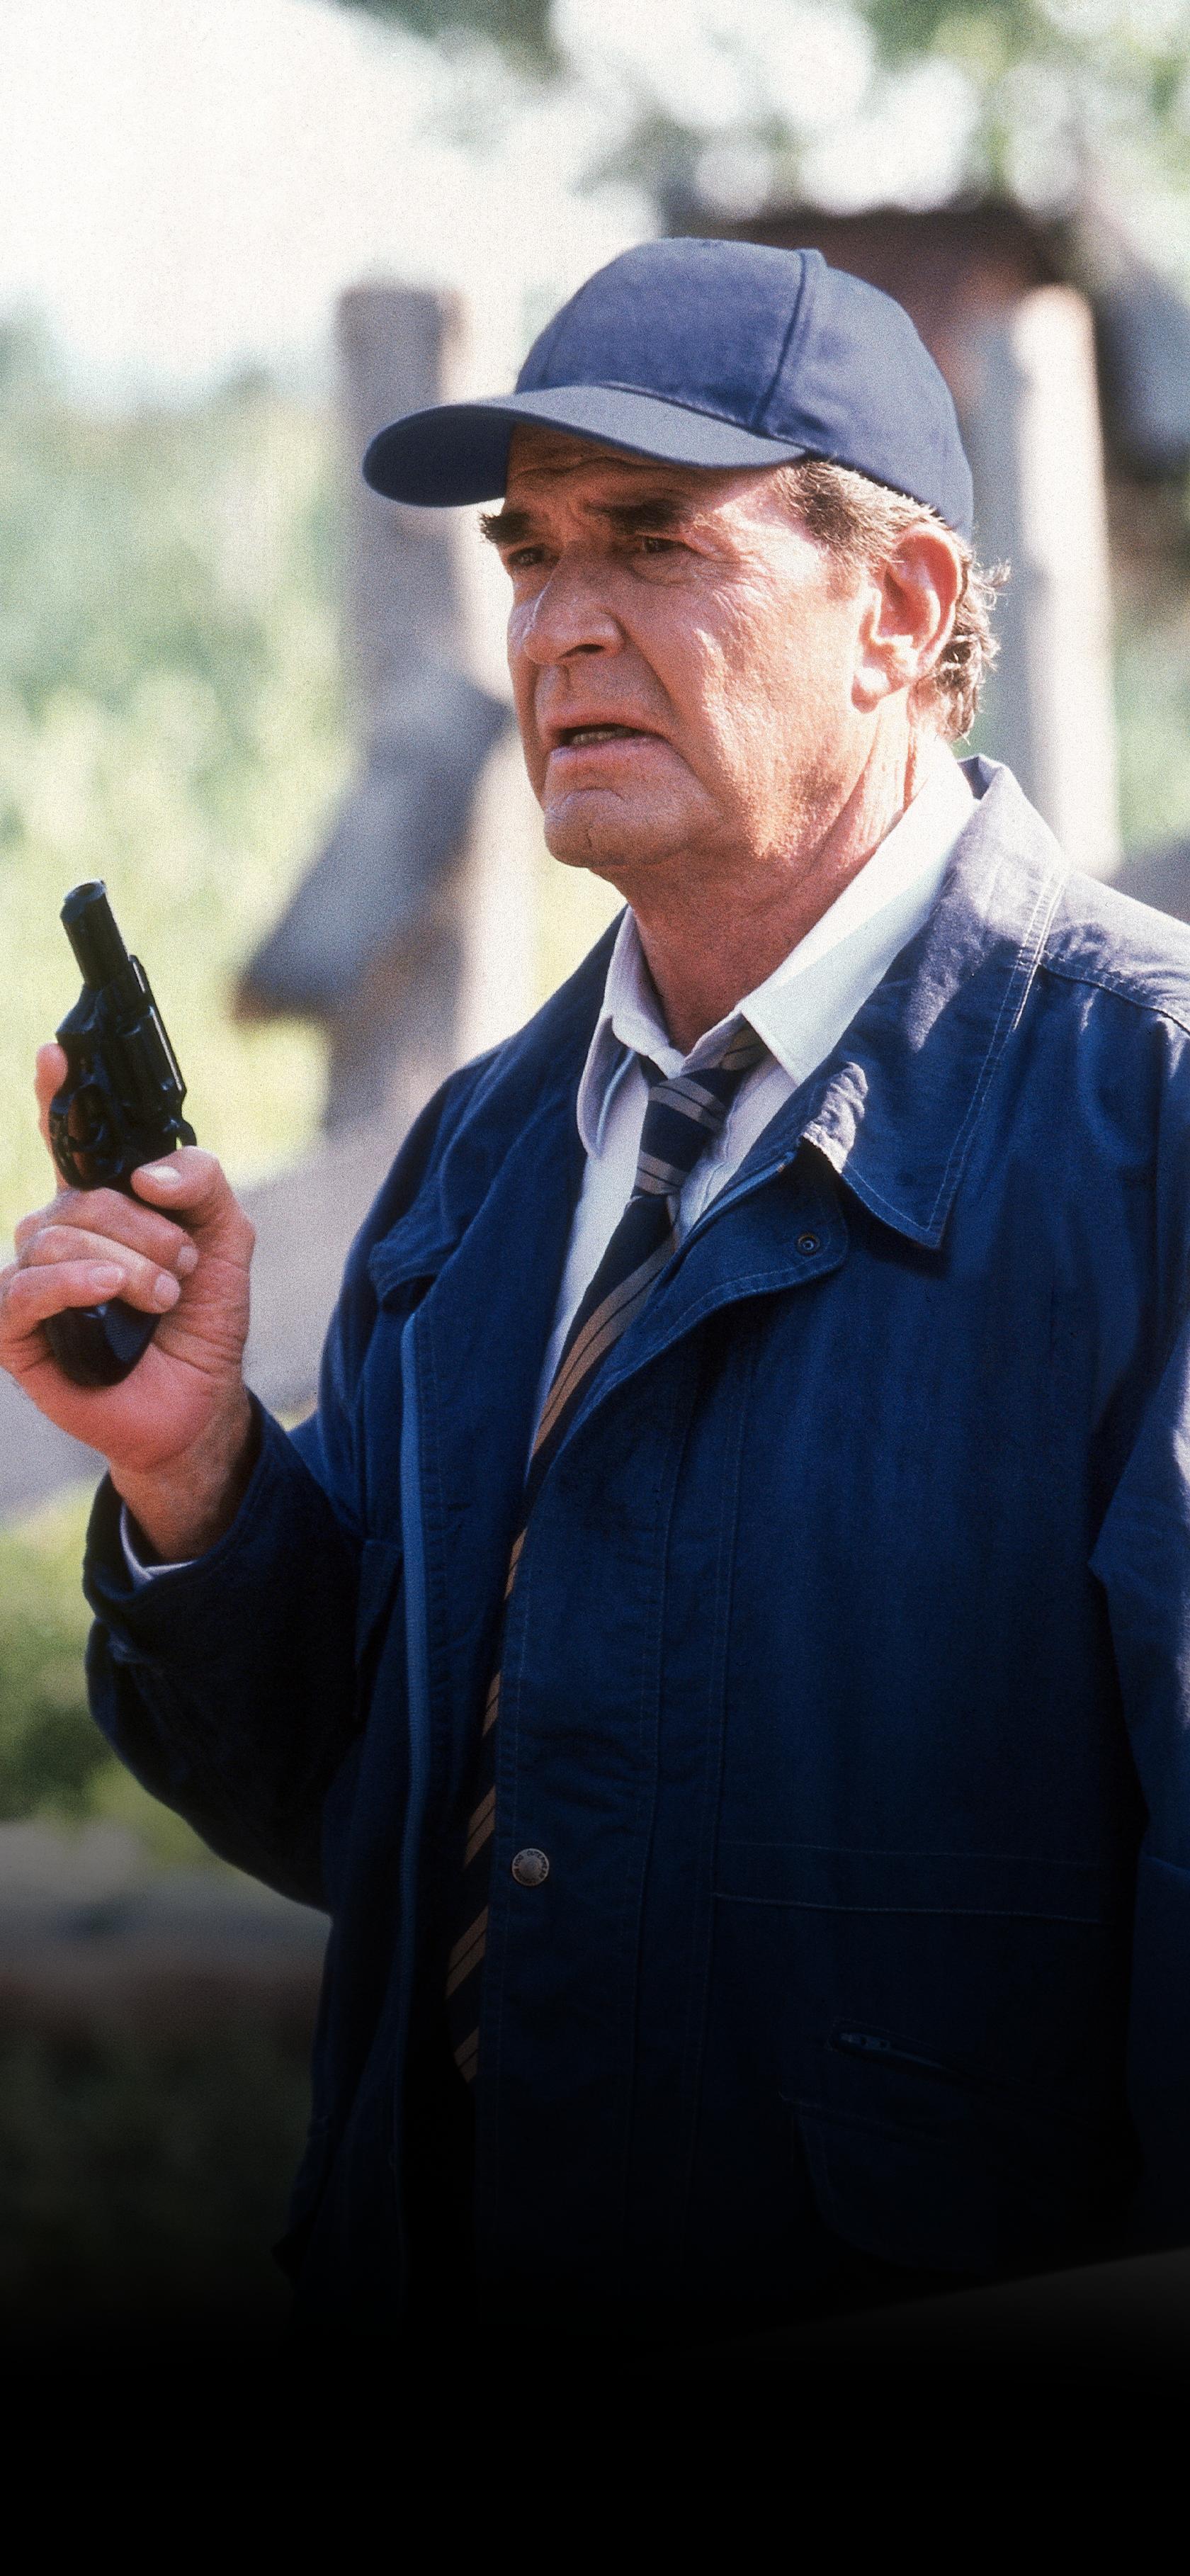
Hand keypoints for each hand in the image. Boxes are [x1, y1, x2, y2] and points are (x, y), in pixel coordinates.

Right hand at [0, 1044, 257, 1559]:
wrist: (198, 1405)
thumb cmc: (202, 1322)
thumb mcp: (227, 1239)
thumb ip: (203, 1183)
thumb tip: (148, 1171)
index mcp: (103, 1205)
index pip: (68, 1138)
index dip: (56, 1095)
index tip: (56, 1055)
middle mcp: (60, 1235)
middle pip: (78, 1194)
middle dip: (144, 1226)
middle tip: (183, 1267)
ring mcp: (33, 1281)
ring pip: (54, 1236)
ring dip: (125, 1263)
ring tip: (161, 1297)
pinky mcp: (16, 1331)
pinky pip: (22, 1288)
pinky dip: (68, 1284)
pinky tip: (106, 1291)